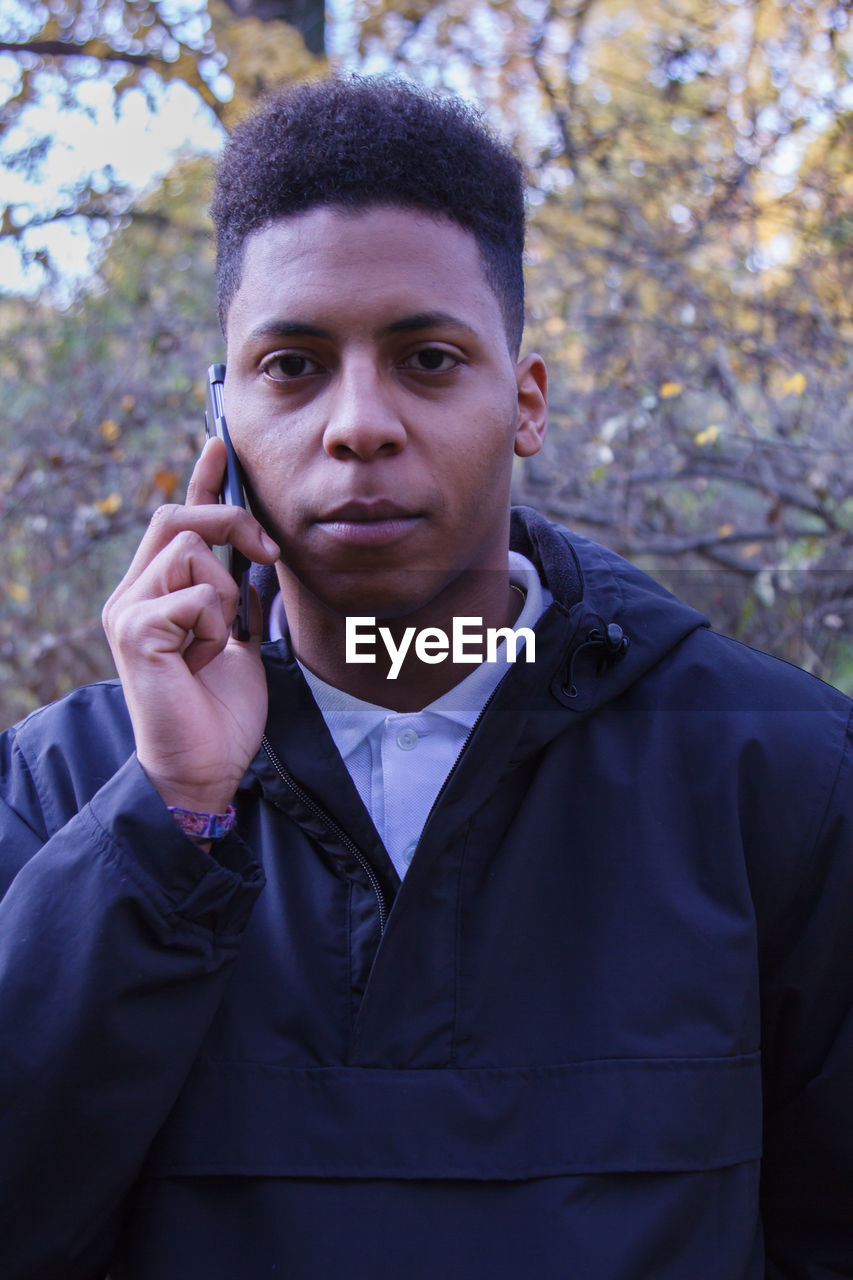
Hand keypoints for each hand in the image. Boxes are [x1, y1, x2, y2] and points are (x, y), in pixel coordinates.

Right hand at [102, 439, 279, 814]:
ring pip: (189, 552)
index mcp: (157, 593)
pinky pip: (194, 595)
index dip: (201, 481)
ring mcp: (128, 611)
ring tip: (214, 644)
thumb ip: (236, 595)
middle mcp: (133, 595)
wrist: (206, 767)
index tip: (221, 446)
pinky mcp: (134, 631)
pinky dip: (214, 626)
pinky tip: (203, 660)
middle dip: (229, 521)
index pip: (176, 521)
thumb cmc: (221, 711)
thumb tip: (256, 552)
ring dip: (222, 595)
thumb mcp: (238, 638)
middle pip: (176, 517)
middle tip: (268, 554)